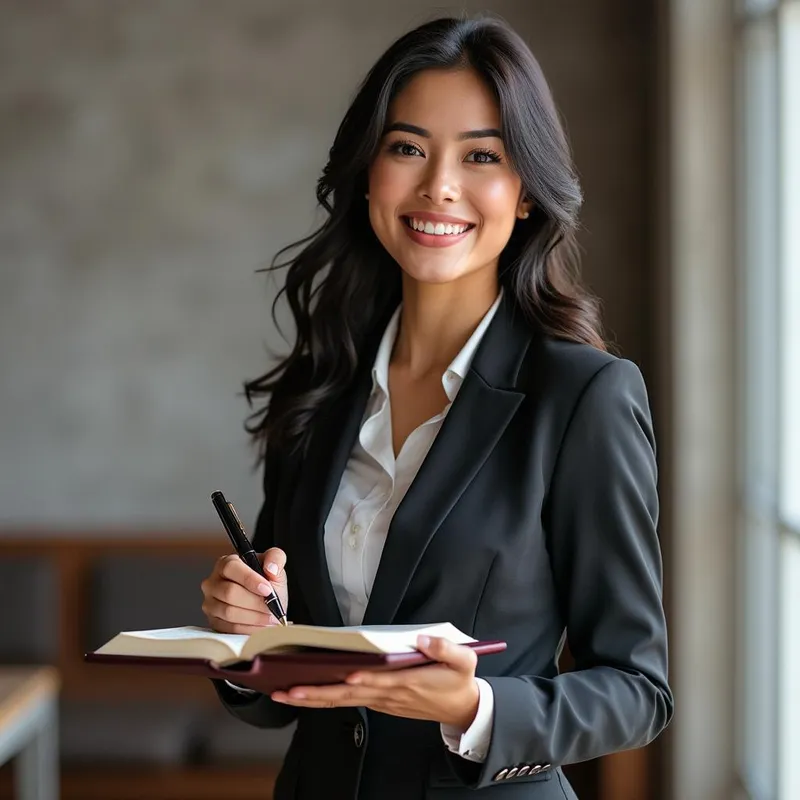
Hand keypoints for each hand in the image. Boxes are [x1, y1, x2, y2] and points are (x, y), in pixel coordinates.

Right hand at [201, 547, 287, 633]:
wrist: (265, 604)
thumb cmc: (266, 583)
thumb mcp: (275, 565)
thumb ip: (276, 557)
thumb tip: (271, 567)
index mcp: (226, 563)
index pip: (231, 568)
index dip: (250, 579)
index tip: (267, 590)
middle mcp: (213, 582)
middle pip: (229, 592)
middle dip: (255, 602)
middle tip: (272, 608)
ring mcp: (210, 603)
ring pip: (229, 612)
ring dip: (254, 617)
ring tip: (270, 617)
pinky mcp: (213, 622)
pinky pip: (229, 628)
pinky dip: (248, 628)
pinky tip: (261, 625)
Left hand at [271, 635, 480, 730]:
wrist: (461, 709)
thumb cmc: (459, 681)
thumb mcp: (464, 660)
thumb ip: (445, 648)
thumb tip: (423, 640)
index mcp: (409, 681)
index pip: (379, 680)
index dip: (361, 679)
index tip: (343, 675)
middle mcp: (390, 693)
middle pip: (349, 694)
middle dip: (317, 692)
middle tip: (288, 689)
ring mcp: (383, 700)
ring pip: (343, 700)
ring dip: (314, 697)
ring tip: (285, 693)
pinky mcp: (380, 701)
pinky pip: (349, 701)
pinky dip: (327, 698)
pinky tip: (308, 694)